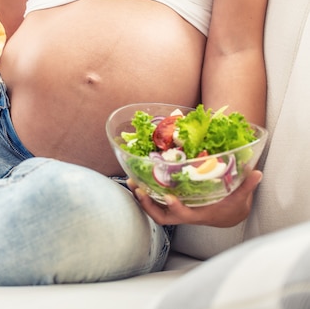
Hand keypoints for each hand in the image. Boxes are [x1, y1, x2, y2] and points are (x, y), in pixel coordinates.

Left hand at [127, 170, 262, 227]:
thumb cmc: (232, 207)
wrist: (227, 215)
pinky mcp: (172, 205)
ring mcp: (176, 211)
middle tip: (137, 187)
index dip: (176, 208)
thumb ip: (246, 185)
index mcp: (199, 214)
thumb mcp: (240, 197)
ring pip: (153, 210)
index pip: (184, 215)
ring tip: (131, 181)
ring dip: (141, 198)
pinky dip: (145, 194)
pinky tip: (137, 180)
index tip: (168, 197)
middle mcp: (184, 215)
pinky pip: (154, 202)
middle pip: (160, 216)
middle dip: (146, 204)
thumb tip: (256, 172)